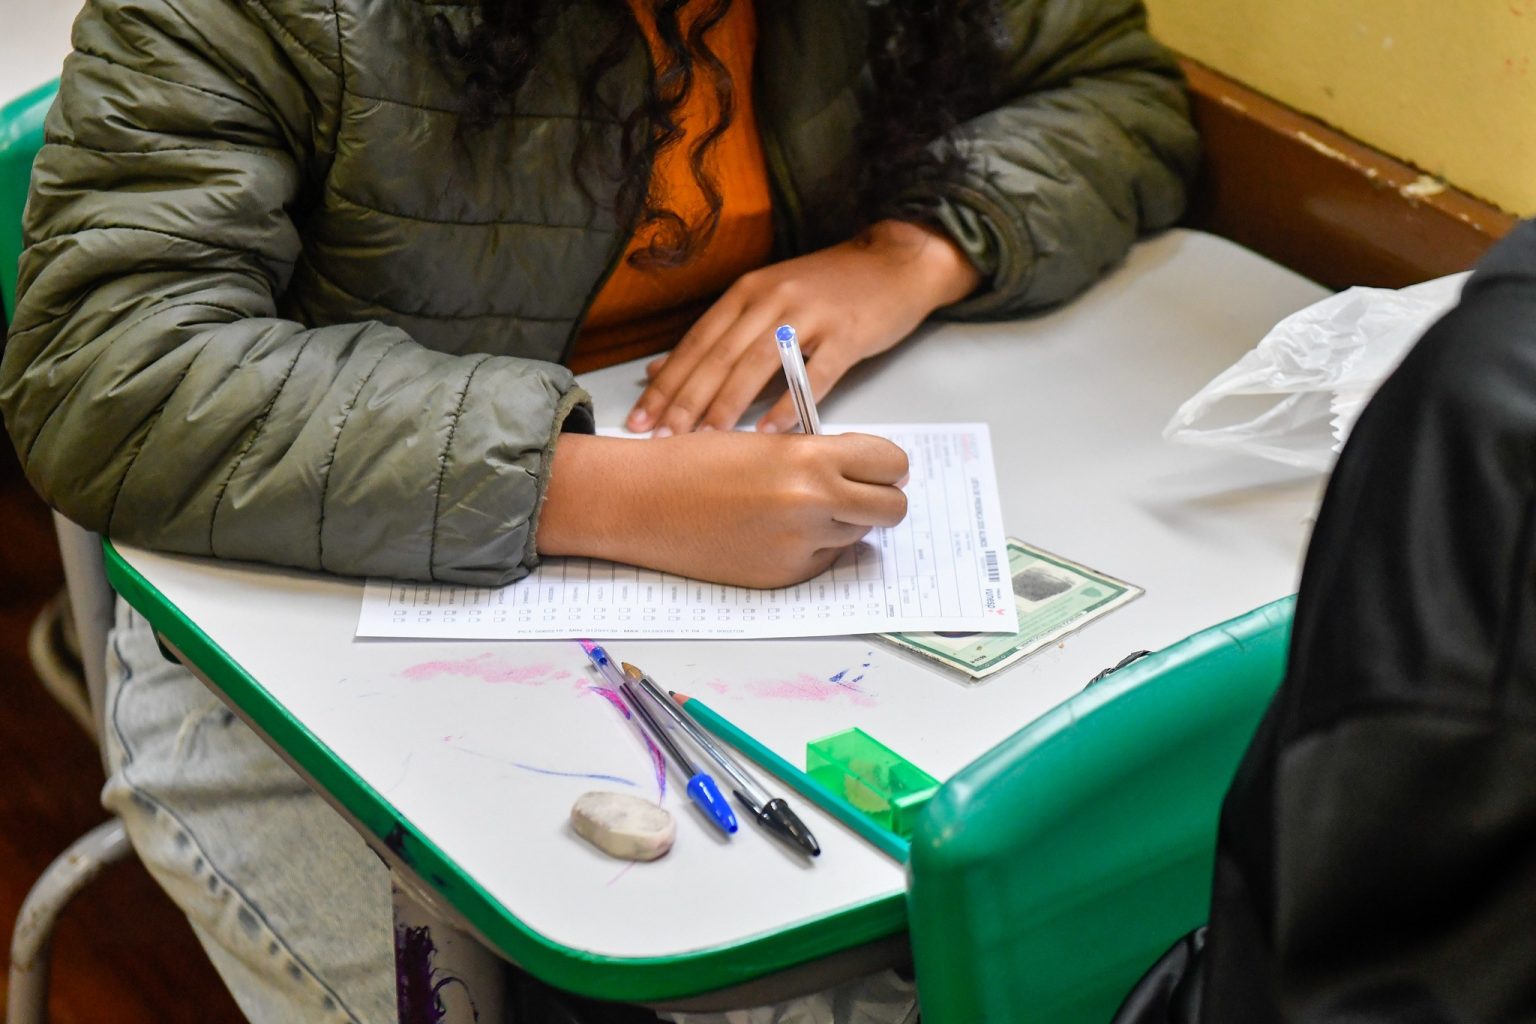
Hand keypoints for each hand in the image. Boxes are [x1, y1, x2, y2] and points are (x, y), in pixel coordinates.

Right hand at [537, 431, 908, 587]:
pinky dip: (811, 548)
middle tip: (856, 491)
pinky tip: (772, 532)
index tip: (875, 466)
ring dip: (843, 524)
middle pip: (892, 508)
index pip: (891, 464)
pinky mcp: (783, 577)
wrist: (641, 503)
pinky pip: (823, 561)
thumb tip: (865, 471)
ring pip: (858, 536)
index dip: (886, 465)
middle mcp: (813, 505)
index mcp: (810, 459)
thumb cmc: (695, 463)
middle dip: (880, 498)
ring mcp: (799, 547)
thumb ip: (820, 456)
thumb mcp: (768, 443)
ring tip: (799, 508)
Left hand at [626, 220, 979, 435]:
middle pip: (720, 356)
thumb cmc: (829, 287)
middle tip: (661, 437)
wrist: (894, 262)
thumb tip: (660, 367)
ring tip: (704, 438)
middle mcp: (772, 299)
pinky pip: (813, 375)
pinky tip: (768, 431)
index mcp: (747, 291)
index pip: (697, 343)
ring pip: (758, 364)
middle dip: (686, 400)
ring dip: (728, 404)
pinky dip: (789, 404)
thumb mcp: (766, 299)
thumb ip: (717, 333)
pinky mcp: (848, 334)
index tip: (641, 418)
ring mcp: (811, 315)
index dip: (667, 383)